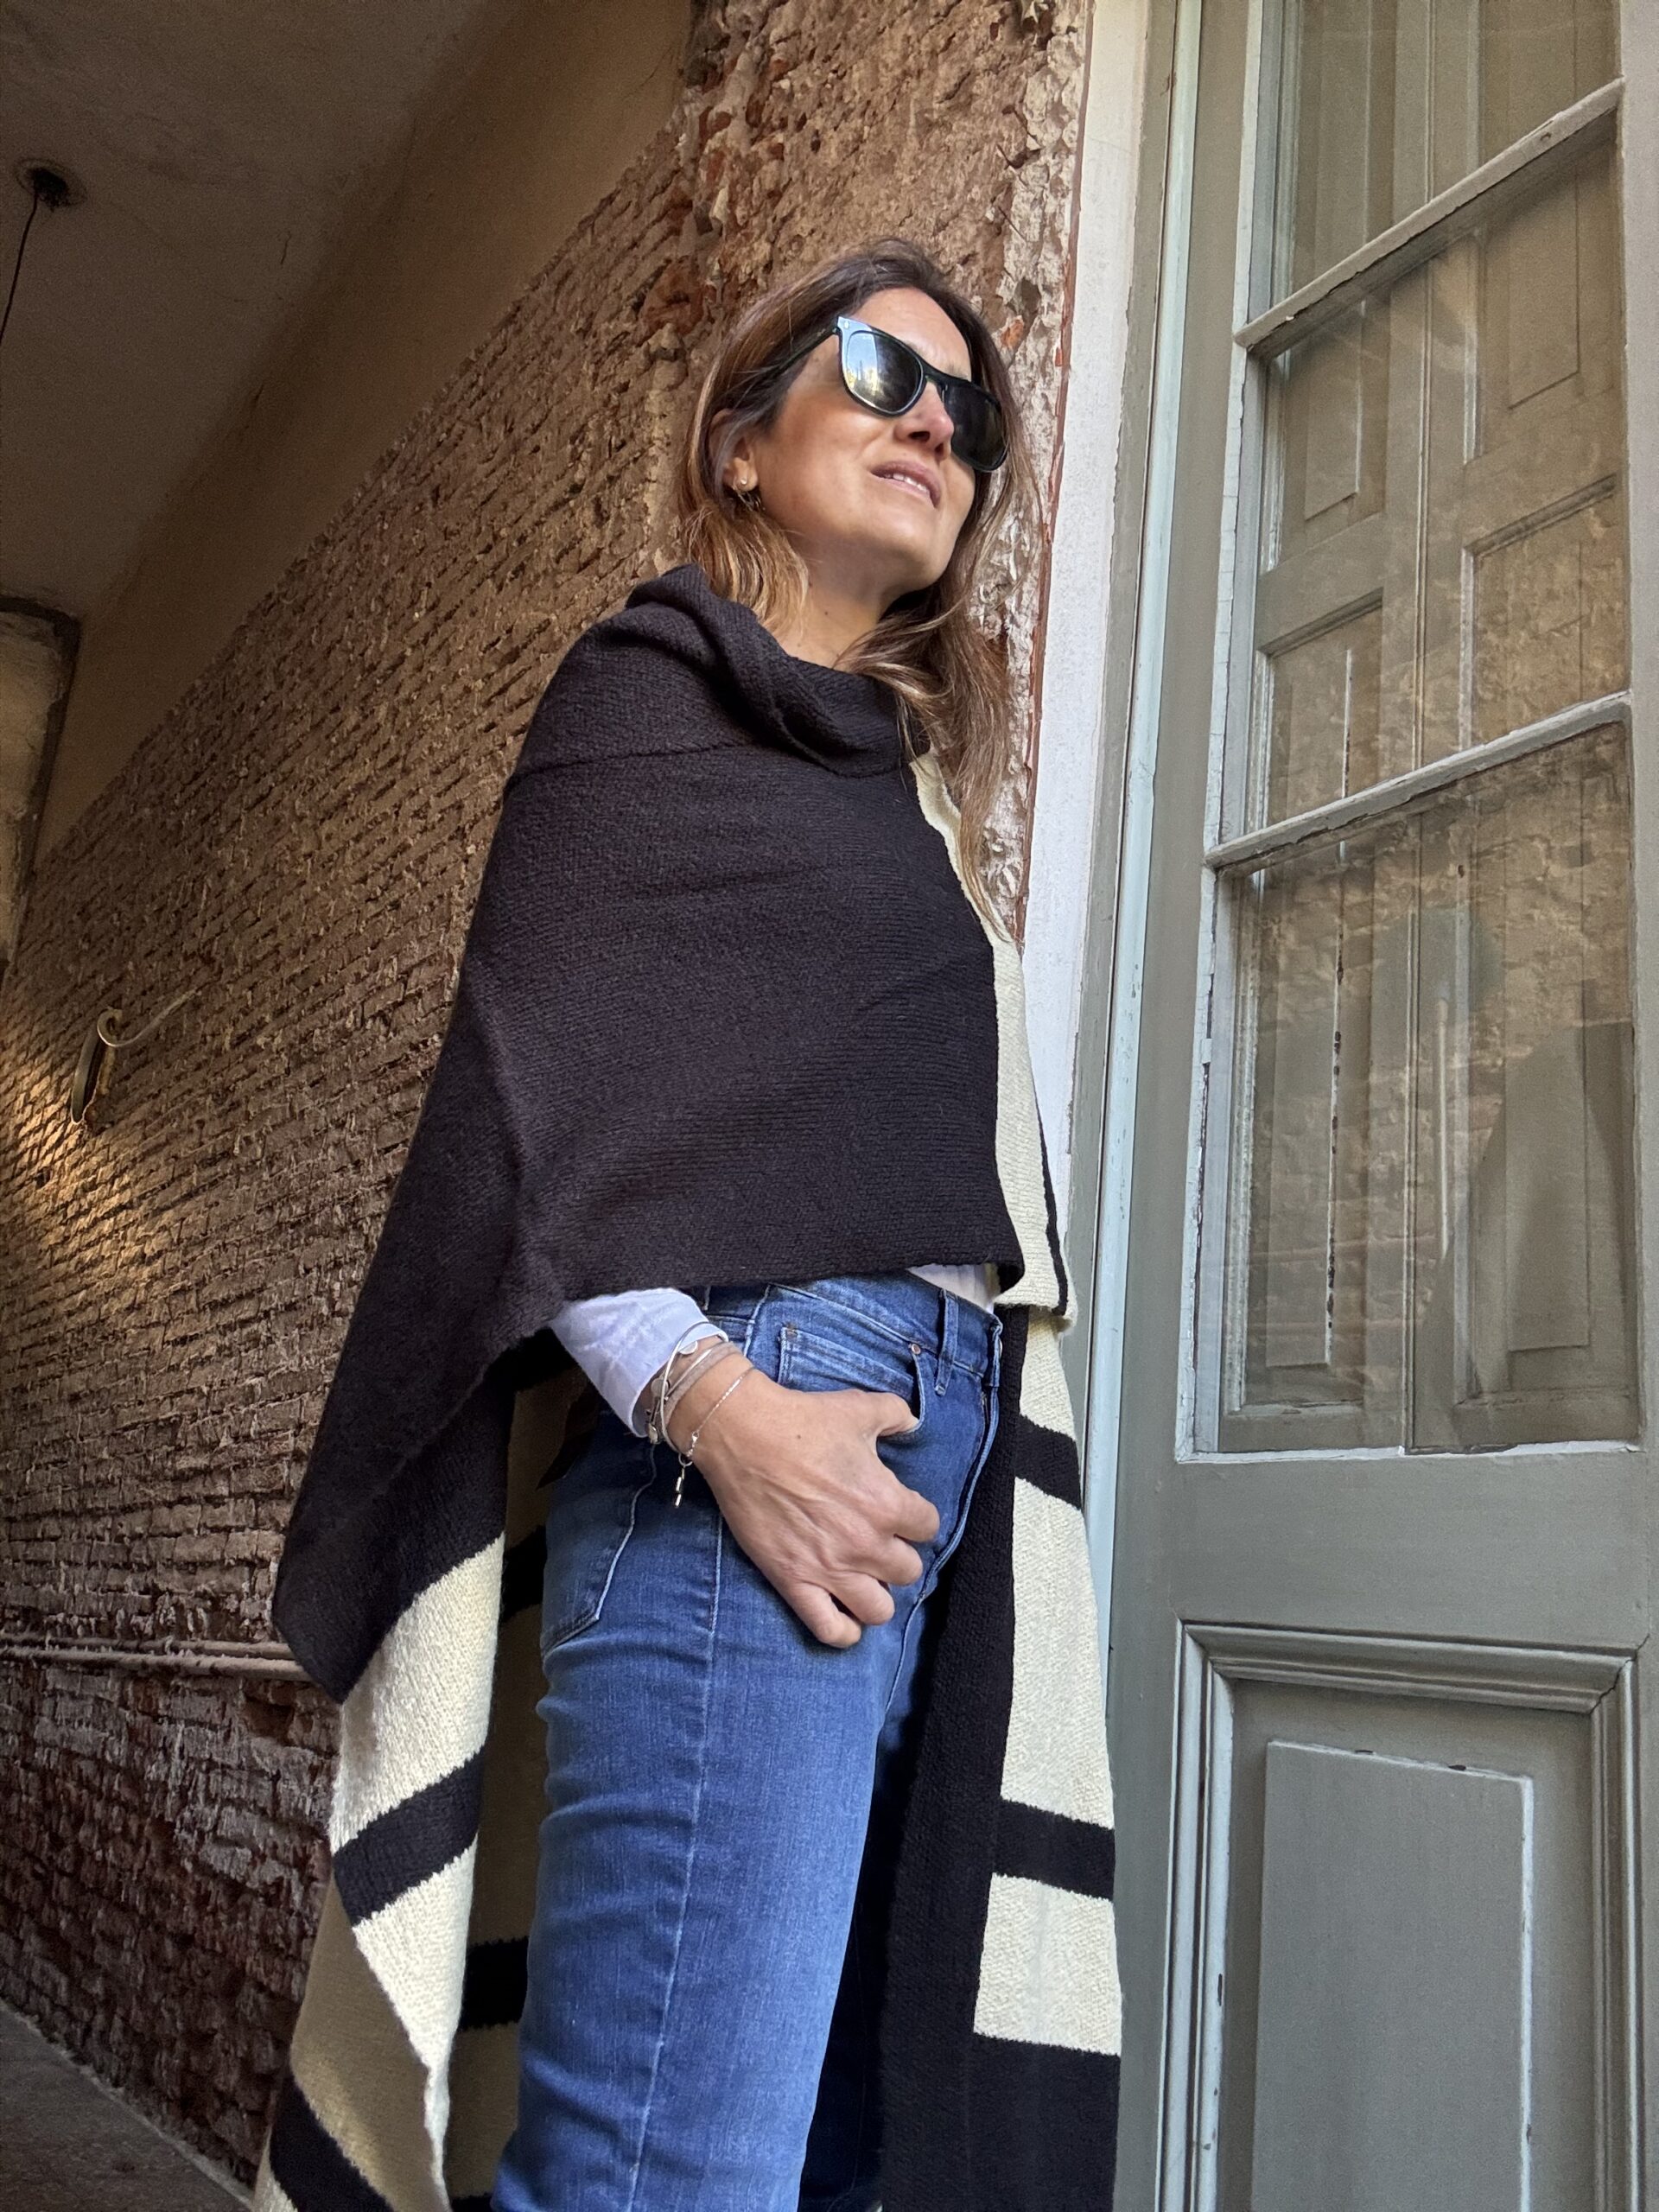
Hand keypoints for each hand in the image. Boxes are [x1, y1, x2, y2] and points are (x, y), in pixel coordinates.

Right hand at [668, 1355, 940, 1648]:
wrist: (744, 1435)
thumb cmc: (803, 1420)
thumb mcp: (861, 1408)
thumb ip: (897, 1416)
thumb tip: (911, 1423)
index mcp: (887, 1503)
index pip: (928, 1527)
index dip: (916, 1518)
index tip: (901, 1510)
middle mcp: (865, 1543)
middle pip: (908, 1571)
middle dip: (897, 1555)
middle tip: (878, 1540)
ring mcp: (830, 1569)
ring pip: (879, 1609)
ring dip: (877, 1595)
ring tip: (864, 1577)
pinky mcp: (794, 1581)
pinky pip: (829, 1629)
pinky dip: (843, 1632)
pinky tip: (846, 1619)